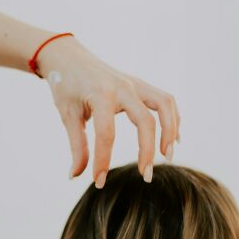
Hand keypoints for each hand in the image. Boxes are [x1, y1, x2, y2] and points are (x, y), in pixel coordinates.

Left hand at [37, 35, 180, 187]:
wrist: (68, 57)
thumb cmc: (65, 85)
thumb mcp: (67, 115)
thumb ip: (77, 146)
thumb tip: (75, 176)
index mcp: (101, 94)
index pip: (106, 134)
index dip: (103, 161)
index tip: (99, 182)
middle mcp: (123, 87)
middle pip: (146, 121)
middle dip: (148, 151)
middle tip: (146, 176)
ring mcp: (134, 83)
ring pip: (164, 105)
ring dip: (170, 131)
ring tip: (168, 156)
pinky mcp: (139, 85)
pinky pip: (164, 100)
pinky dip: (172, 118)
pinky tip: (173, 138)